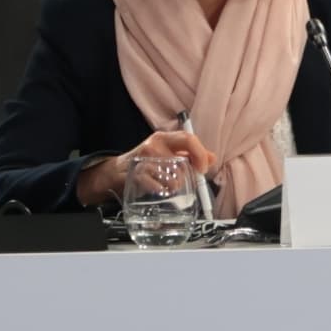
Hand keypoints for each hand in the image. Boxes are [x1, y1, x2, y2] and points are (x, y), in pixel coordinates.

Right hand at [75, 126, 214, 210]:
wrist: (118, 172)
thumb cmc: (147, 163)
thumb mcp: (168, 153)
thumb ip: (190, 155)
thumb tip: (212, 158)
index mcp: (163, 138)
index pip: (189, 139)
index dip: (200, 154)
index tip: (203, 168)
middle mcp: (153, 146)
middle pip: (183, 164)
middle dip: (186, 177)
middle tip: (180, 180)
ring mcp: (144, 161)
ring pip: (174, 179)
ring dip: (174, 187)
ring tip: (166, 185)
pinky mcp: (137, 176)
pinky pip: (161, 189)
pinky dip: (162, 192)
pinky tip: (158, 189)